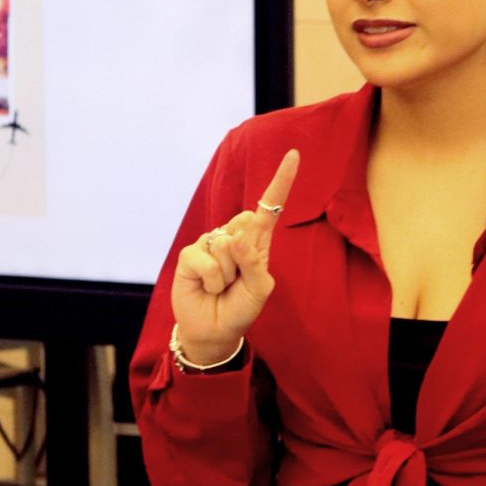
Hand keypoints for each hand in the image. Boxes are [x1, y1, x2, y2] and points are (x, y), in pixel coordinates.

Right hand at [171, 149, 299, 364]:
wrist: (214, 330)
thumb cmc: (240, 308)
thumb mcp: (259, 289)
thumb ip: (253, 262)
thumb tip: (235, 235)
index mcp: (257, 241)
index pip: (269, 208)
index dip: (281, 181)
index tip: (294, 155)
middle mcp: (233, 236)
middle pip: (247, 226)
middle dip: (246, 259)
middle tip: (237, 281)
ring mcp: (210, 243)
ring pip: (226, 245)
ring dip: (228, 275)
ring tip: (222, 287)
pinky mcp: (191, 254)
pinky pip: (206, 259)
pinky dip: (212, 280)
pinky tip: (207, 287)